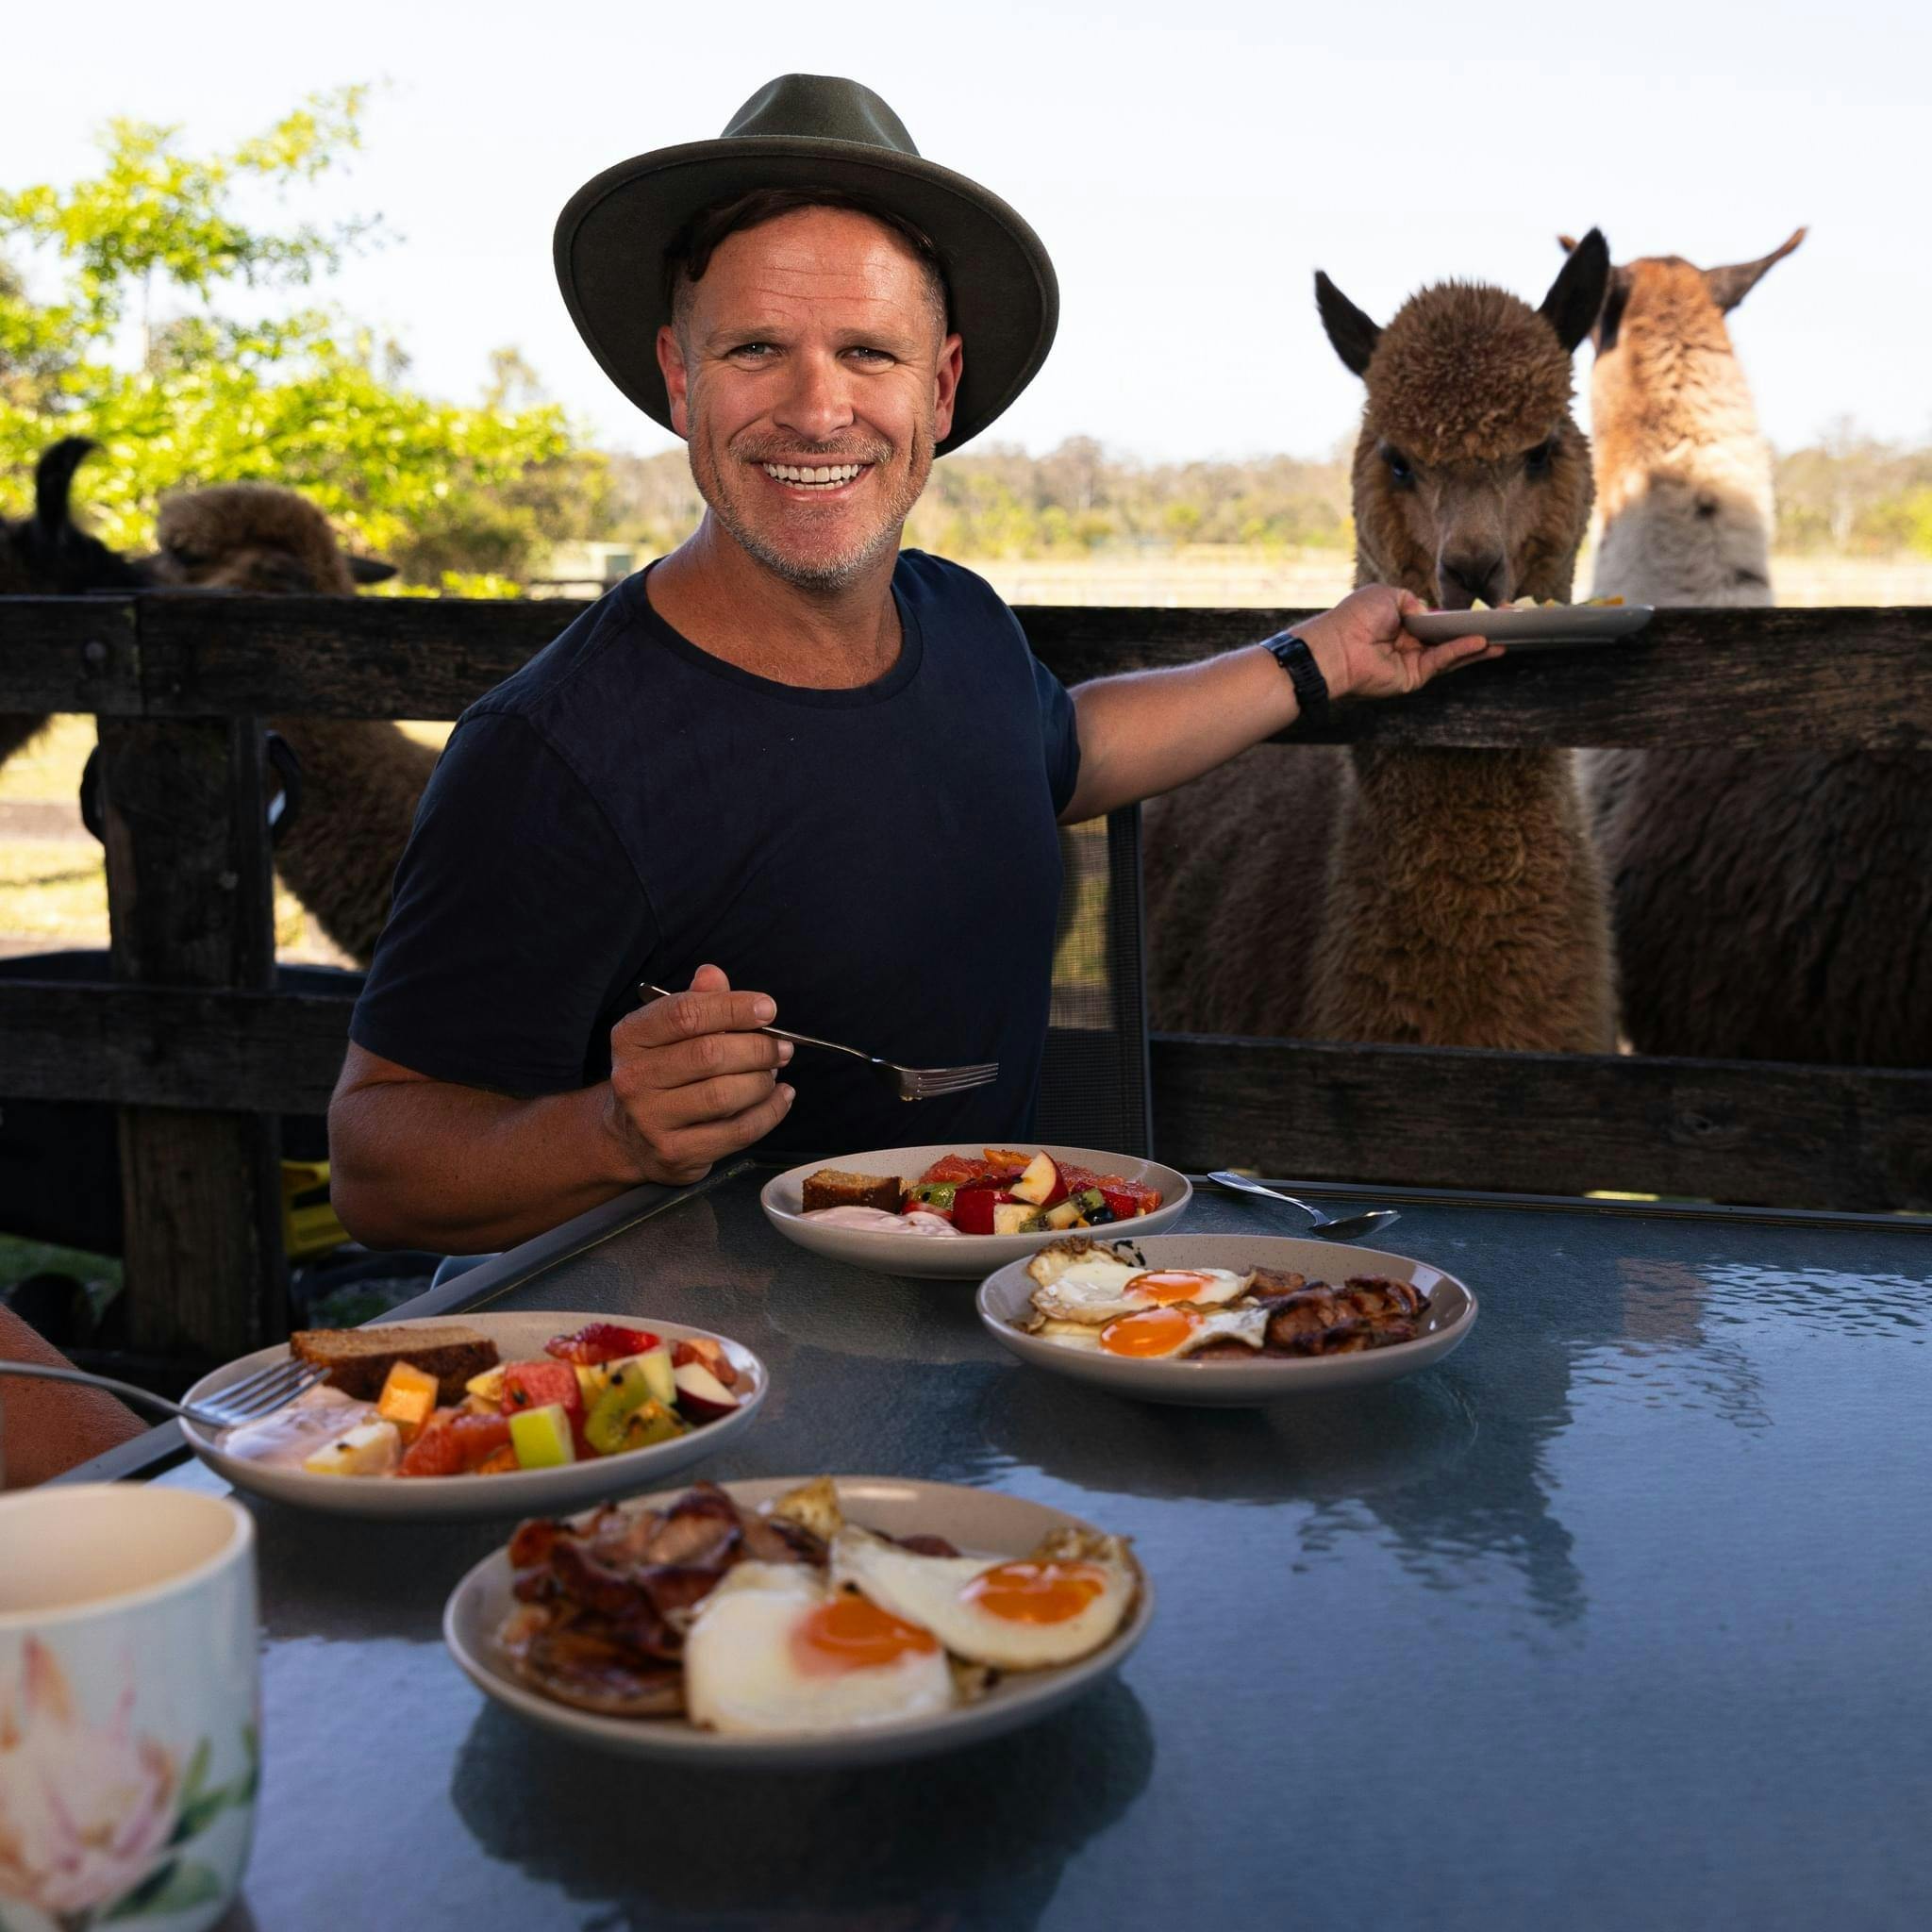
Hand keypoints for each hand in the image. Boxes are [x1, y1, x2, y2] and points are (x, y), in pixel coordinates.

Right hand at [603, 964, 794, 1184]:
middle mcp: (633, 1078)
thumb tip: (713, 974)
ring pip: (724, 1095)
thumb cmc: (661, 1073)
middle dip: (757, 1048)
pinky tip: (780, 1097)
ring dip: (762, 1081)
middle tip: (781, 1047)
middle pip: (709, 1054)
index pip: (685, 1014)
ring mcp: (651, 1120)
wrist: (629, 1137)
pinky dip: (770, 1112)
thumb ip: (696, 1002)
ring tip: (773, 1072)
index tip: (768, 1009)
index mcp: (631, 1038)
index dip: (733, 1007)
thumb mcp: (669, 1033)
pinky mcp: (675, 1153)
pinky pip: (738, 1131)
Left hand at [1295, 585, 1501, 703]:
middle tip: (1503, 630)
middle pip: (1447, 640)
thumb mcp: (1387, 594)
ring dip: (1476, 647)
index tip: (1481, 613)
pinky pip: (1442, 662)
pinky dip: (1461, 652)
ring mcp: (1411, 662)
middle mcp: (1407, 644)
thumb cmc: (1356, 617)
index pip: (1435, 622)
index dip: (1457, 619)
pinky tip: (1481, 643)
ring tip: (1502, 640)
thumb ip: (1412, 600)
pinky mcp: (1413, 678)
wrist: (1338, 645)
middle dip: (1475, 635)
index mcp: (1400, 624)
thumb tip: (1430, 612)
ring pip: (1450, 654)